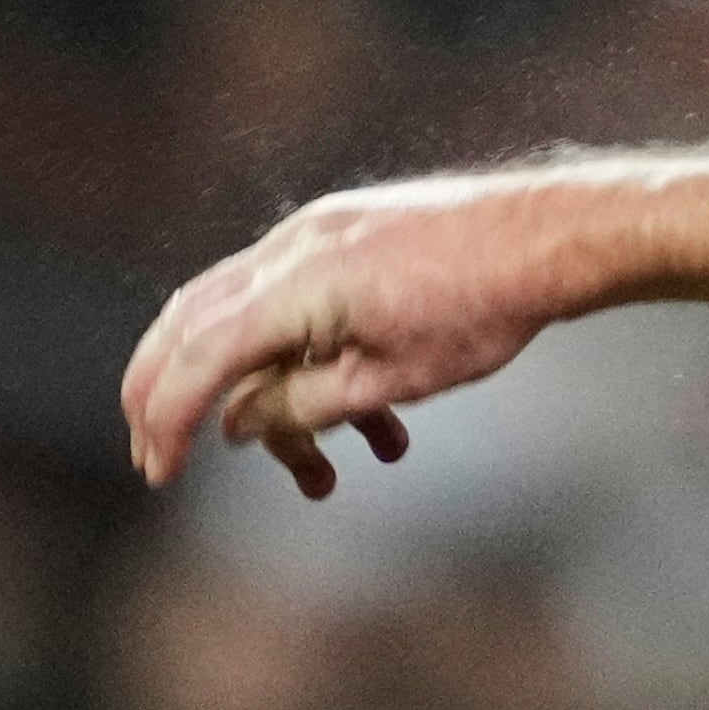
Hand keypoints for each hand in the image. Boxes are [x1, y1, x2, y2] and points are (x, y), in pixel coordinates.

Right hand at [119, 172, 594, 497]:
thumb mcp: (389, 380)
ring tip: (320, 476)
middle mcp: (291, 247)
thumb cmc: (482, 308)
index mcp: (296, 284)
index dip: (167, 419)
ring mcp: (315, 233)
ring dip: (271, 403)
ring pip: (249, 321)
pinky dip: (311, 366)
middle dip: (171, 397)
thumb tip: (237, 423)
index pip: (198, 356)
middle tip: (160, 456)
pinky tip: (375, 430)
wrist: (550, 235)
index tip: (158, 473)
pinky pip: (297, 304)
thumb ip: (301, 406)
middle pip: (191, 323)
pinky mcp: (344, 236)